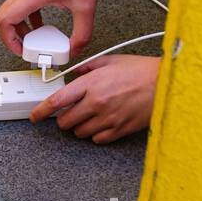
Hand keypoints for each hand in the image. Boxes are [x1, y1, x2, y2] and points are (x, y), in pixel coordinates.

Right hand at [0, 0, 111, 57]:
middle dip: (11, 37)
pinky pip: (24, 5)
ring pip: (12, 11)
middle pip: (3, 17)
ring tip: (36, 40)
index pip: (4, 20)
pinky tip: (43, 25)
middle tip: (27, 48)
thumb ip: (81, 34)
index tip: (22, 51)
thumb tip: (74, 50)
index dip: (8, 40)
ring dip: (20, 28)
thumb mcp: (86, 7)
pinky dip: (29, 19)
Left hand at [29, 55, 159, 143]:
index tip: (35, 116)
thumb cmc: (141, 70)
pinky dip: (95, 134)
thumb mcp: (110, 60)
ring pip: (80, 133)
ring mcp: (108, 119)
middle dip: (63, 119)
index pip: (57, 101)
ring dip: (79, 126)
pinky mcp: (120, 130)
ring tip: (89, 116)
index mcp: (91, 84)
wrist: (165, 83)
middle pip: (66, 122)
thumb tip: (74, 72)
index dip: (41, 111)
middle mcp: (96, 103)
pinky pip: (98, 140)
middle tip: (69, 113)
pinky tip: (102, 123)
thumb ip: (88, 67)